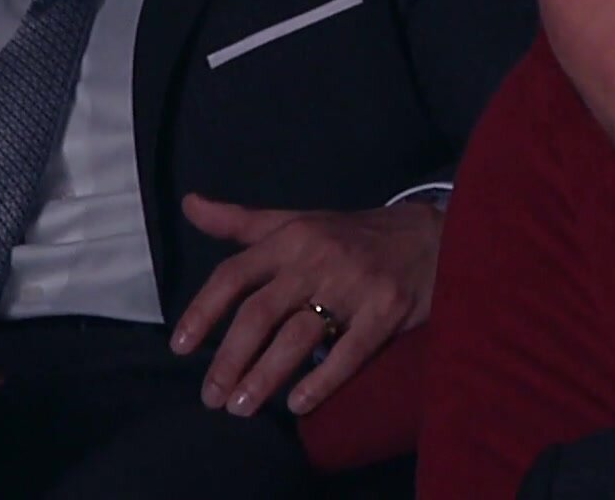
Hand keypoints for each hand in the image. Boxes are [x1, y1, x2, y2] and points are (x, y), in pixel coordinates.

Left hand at [172, 193, 442, 417]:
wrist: (434, 236)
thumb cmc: (354, 234)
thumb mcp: (298, 221)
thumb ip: (241, 222)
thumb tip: (189, 205)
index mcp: (292, 237)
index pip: (235, 274)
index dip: (203, 312)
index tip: (180, 348)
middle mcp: (318, 259)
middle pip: (260, 314)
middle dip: (230, 359)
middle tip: (211, 398)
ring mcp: (354, 285)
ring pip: (298, 337)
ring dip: (264, 377)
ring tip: (241, 408)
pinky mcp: (387, 311)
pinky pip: (348, 354)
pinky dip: (321, 382)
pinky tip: (298, 405)